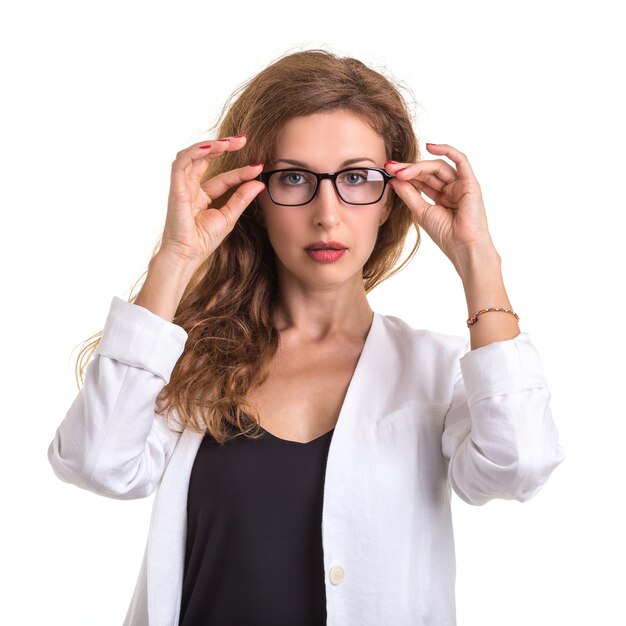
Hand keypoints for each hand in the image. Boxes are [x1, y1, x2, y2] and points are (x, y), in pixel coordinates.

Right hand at [159, 135, 264, 266]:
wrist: (187, 256)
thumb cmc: (203, 241)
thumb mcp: (229, 216)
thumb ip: (242, 198)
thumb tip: (259, 183)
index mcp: (202, 196)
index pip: (223, 178)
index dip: (241, 171)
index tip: (259, 166)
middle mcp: (190, 188)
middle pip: (205, 159)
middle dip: (223, 146)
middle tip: (243, 140)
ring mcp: (182, 187)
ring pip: (192, 156)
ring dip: (210, 146)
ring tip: (230, 142)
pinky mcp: (175, 188)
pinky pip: (181, 163)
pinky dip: (195, 152)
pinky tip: (211, 148)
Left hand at [386, 143, 496, 270]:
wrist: (463, 247)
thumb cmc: (445, 234)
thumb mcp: (421, 211)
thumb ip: (409, 194)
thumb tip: (394, 179)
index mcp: (441, 196)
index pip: (421, 180)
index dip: (405, 174)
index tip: (388, 171)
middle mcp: (451, 188)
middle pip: (428, 172)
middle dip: (408, 169)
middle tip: (391, 167)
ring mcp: (461, 185)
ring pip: (439, 166)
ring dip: (418, 166)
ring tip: (401, 170)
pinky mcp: (470, 182)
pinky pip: (461, 160)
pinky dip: (447, 150)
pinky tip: (430, 147)